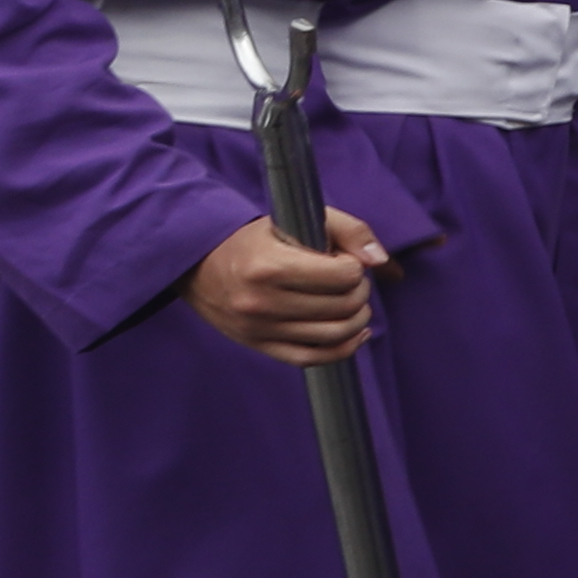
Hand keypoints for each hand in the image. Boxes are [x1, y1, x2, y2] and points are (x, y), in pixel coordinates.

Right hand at [190, 205, 386, 361]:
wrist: (197, 263)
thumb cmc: (254, 239)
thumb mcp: (296, 219)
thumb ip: (348, 229)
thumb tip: (379, 260)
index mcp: (271, 267)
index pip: (344, 275)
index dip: (353, 264)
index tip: (342, 257)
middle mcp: (263, 302)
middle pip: (344, 304)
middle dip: (359, 289)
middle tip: (348, 278)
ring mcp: (260, 329)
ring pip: (335, 334)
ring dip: (358, 317)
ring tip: (352, 300)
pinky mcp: (259, 346)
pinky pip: (313, 358)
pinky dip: (344, 348)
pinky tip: (356, 332)